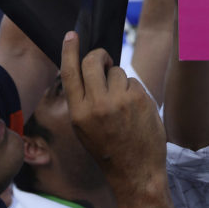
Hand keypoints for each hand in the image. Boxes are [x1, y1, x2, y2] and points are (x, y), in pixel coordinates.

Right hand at [59, 31, 166, 192]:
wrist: (136, 172)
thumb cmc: (109, 149)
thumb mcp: (84, 129)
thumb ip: (83, 100)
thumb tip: (87, 70)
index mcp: (78, 113)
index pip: (69, 72)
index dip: (69, 50)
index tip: (71, 35)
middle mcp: (96, 105)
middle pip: (93, 61)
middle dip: (100, 55)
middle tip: (105, 59)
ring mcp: (119, 101)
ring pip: (116, 71)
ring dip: (119, 80)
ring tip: (122, 103)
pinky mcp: (139, 99)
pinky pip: (133, 81)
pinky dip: (133, 90)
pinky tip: (135, 109)